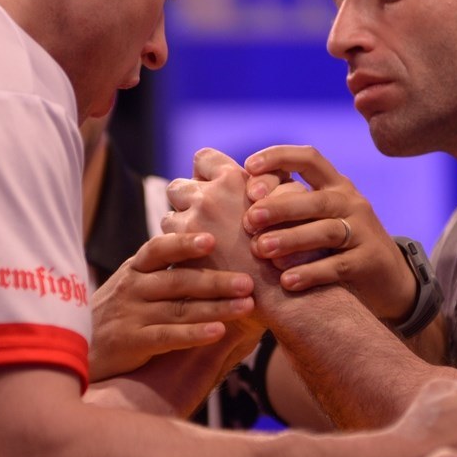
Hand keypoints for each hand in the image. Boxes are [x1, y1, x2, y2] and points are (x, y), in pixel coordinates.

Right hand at [89, 232, 256, 381]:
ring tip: (247, 306)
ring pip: (180, 308)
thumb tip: (210, 245)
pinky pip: (168, 336)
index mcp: (136, 268)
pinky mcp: (132, 342)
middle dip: (216, 280)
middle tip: (248, 280)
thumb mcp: (133, 282)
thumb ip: (163, 268)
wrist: (75, 346)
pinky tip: (219, 332)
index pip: (159, 248)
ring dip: (216, 307)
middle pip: (179, 280)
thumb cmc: (117, 311)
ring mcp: (132, 314)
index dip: (184, 243)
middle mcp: (133, 287)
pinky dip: (195, 334)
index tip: (212, 239)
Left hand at [163, 148, 281, 301]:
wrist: (284, 297)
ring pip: (169, 217)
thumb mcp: (283, 206)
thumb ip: (262, 187)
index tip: (213, 189)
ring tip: (204, 248)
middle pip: (179, 187)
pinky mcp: (181, 255)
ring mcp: (191, 225)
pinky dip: (180, 254)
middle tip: (205, 220)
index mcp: (233, 179)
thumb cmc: (290, 250)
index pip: (204, 159)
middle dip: (188, 201)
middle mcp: (208, 197)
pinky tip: (198, 265)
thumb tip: (245, 182)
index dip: (206, 173)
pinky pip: (167, 246)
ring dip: (182, 229)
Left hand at [243, 144, 417, 322]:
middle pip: (315, 199)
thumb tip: (241, 193)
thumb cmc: (335, 246)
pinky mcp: (369, 260)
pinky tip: (287, 281)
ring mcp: (363, 231)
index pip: (309, 158)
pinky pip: (338, 265)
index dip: (279, 157)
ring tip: (262, 250)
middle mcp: (351, 202)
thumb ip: (288, 204)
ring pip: (326, 231)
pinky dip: (310, 272)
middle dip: (280, 207)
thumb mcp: (317, 218)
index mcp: (335, 185)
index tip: (248, 166)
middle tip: (250, 219)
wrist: (386, 279)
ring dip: (291, 239)